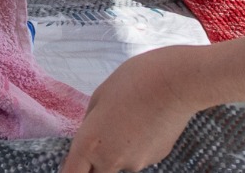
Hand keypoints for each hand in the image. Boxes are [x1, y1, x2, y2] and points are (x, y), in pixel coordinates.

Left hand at [61, 46, 204, 172]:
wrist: (175, 83)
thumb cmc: (133, 81)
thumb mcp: (99, 95)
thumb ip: (90, 121)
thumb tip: (91, 133)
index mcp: (90, 144)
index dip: (70, 170)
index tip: (74, 164)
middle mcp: (111, 161)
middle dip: (94, 162)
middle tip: (103, 133)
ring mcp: (136, 163)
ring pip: (120, 162)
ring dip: (119, 148)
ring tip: (131, 116)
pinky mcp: (156, 159)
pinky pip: (140, 155)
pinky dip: (139, 143)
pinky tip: (147, 120)